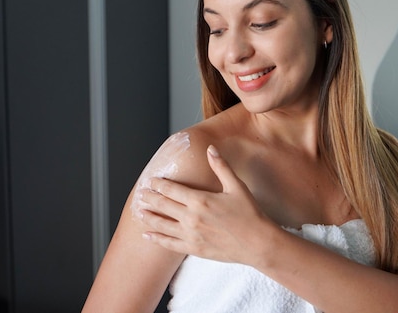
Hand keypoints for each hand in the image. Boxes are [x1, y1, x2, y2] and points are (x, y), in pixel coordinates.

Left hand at [139, 145, 271, 264]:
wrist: (258, 243)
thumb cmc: (250, 213)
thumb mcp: (236, 186)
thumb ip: (220, 166)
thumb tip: (210, 148)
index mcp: (200, 200)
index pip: (172, 190)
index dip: (159, 184)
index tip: (151, 180)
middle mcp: (191, 217)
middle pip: (163, 206)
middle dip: (150, 198)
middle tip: (140, 194)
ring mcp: (191, 235)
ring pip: (162, 225)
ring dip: (149, 217)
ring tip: (139, 212)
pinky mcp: (194, 248)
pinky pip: (169, 244)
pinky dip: (157, 239)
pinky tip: (148, 235)